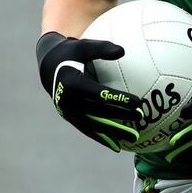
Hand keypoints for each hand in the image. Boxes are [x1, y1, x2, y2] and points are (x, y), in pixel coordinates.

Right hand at [36, 31, 142, 151]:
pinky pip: (88, 130)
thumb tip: (122, 51)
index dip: (118, 99)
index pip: (99, 94)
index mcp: (73, 84)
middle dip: (121, 115)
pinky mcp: (70, 118)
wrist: (49, 67)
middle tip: (141, 117)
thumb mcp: (85, 46)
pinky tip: (118, 146)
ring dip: (114, 132)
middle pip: (99, 111)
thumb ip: (103, 48)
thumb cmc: (73, 54)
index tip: (138, 102)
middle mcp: (69, 102)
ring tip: (134, 137)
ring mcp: (68, 113)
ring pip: (94, 125)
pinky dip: (102, 138)